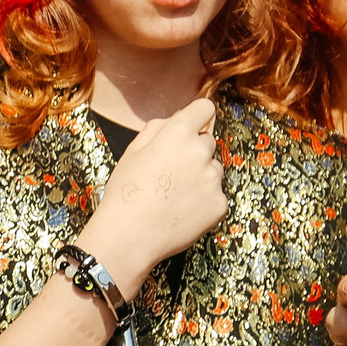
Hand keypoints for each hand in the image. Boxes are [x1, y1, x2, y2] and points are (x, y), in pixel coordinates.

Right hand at [84, 99, 225, 293]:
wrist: (129, 236)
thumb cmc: (125, 192)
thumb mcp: (133, 150)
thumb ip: (158, 127)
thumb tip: (178, 117)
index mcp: (179, 133)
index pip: (205, 109)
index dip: (197, 117)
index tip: (192, 127)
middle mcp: (201, 151)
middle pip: (208, 141)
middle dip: (194, 151)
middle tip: (171, 172)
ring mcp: (213, 179)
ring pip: (213, 168)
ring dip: (201, 175)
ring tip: (174, 194)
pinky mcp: (220, 204)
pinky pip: (216, 194)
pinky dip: (204, 200)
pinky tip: (182, 210)